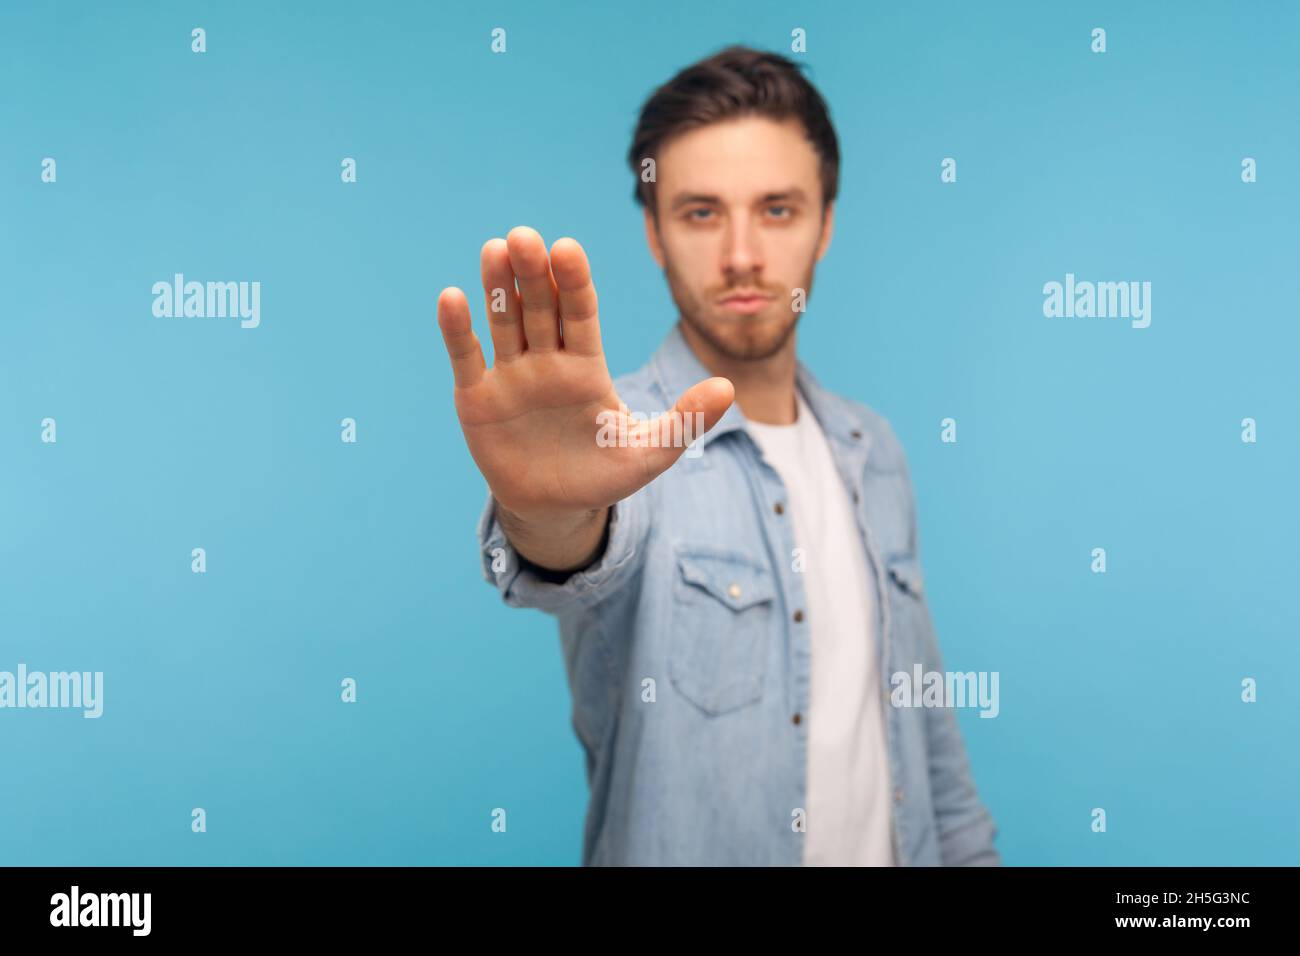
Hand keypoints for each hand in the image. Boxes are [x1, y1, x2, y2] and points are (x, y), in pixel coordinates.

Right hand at [436, 226, 733, 525]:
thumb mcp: (650, 451)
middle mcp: (547, 360)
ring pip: (504, 321)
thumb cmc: (604, 475)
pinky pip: (467, 357)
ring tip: (494, 250)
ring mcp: (510, 376)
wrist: (555, 509)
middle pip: (539, 307)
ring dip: (497, 288)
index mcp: (587, 365)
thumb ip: (685, 419)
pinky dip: (458, 330)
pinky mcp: (477, 397)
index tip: (567, 249)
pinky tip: (452, 297)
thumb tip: (728, 387)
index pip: (581, 313)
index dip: (574, 282)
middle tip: (524, 237)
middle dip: (533, 273)